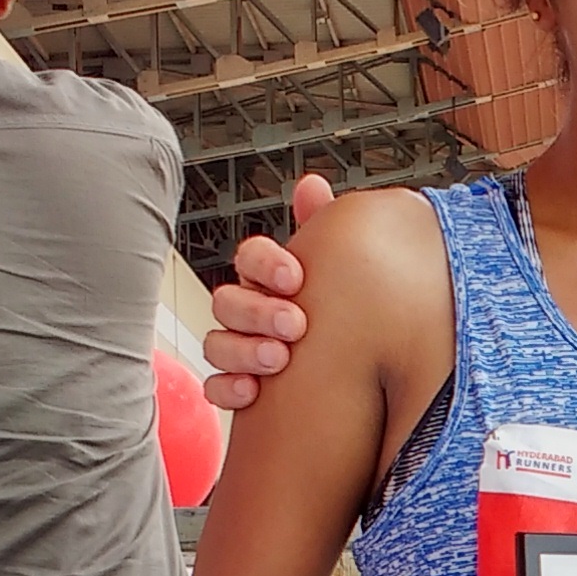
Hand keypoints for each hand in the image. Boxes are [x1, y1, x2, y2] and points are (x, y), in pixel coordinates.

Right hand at [205, 171, 333, 409]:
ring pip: (217, 343)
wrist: (362, 384)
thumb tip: (311, 184)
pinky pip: (214, 388)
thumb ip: (323, 230)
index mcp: (271, 280)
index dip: (266, 263)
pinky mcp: (240, 390)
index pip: (251, 258)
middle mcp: (249, 312)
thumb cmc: (341, 316)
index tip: (295, 277)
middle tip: (295, 325)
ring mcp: (240, 351)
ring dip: (244, 350)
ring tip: (280, 359)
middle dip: (257, 311)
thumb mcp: (337, 272)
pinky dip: (227, 388)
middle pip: (227, 301)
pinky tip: (252, 391)